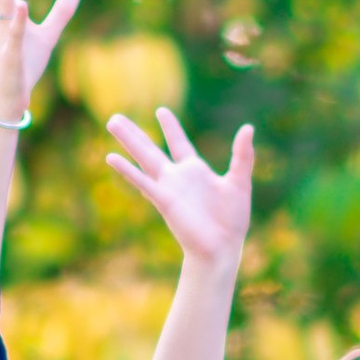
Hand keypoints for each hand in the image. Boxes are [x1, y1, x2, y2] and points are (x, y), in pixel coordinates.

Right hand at [0, 0, 82, 114]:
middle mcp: (3, 19)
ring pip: (3, 2)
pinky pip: (13, 34)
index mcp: (9, 12)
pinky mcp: (11, 54)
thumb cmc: (25, 65)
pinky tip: (22, 3)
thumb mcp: (49, 34)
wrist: (12, 97)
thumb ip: (62, 10)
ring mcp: (5, 35)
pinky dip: (18, 19)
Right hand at [104, 108, 253, 270]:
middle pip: (151, 149)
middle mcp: (177, 177)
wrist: (222, 248)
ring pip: (144, 158)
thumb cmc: (232, 220)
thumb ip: (242, 155)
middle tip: (116, 117)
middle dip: (135, 133)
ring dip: (128, 141)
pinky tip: (111, 157)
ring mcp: (168, 188)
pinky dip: (127, 170)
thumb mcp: (240, 182)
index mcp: (195, 171)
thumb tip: (248, 128)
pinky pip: (142, 181)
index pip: (179, 143)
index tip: (161, 111)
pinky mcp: (164, 200)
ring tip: (111, 122)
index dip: (170, 128)